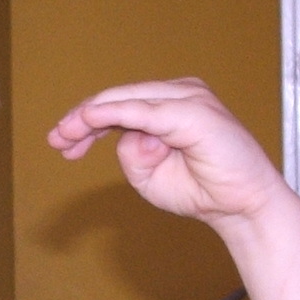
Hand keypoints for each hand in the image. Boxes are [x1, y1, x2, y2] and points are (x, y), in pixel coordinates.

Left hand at [46, 79, 286, 225]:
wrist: (242, 206)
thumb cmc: (202, 189)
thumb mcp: (149, 175)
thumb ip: (131, 154)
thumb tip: (124, 135)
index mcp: (169, 103)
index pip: (118, 104)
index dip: (85, 121)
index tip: (61, 142)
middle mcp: (178, 93)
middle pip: (116, 98)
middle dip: (80, 119)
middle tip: (57, 140)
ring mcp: (187, 98)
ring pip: (125, 100)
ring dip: (91, 119)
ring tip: (68, 137)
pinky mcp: (192, 111)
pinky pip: (144, 110)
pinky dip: (113, 113)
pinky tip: (89, 120)